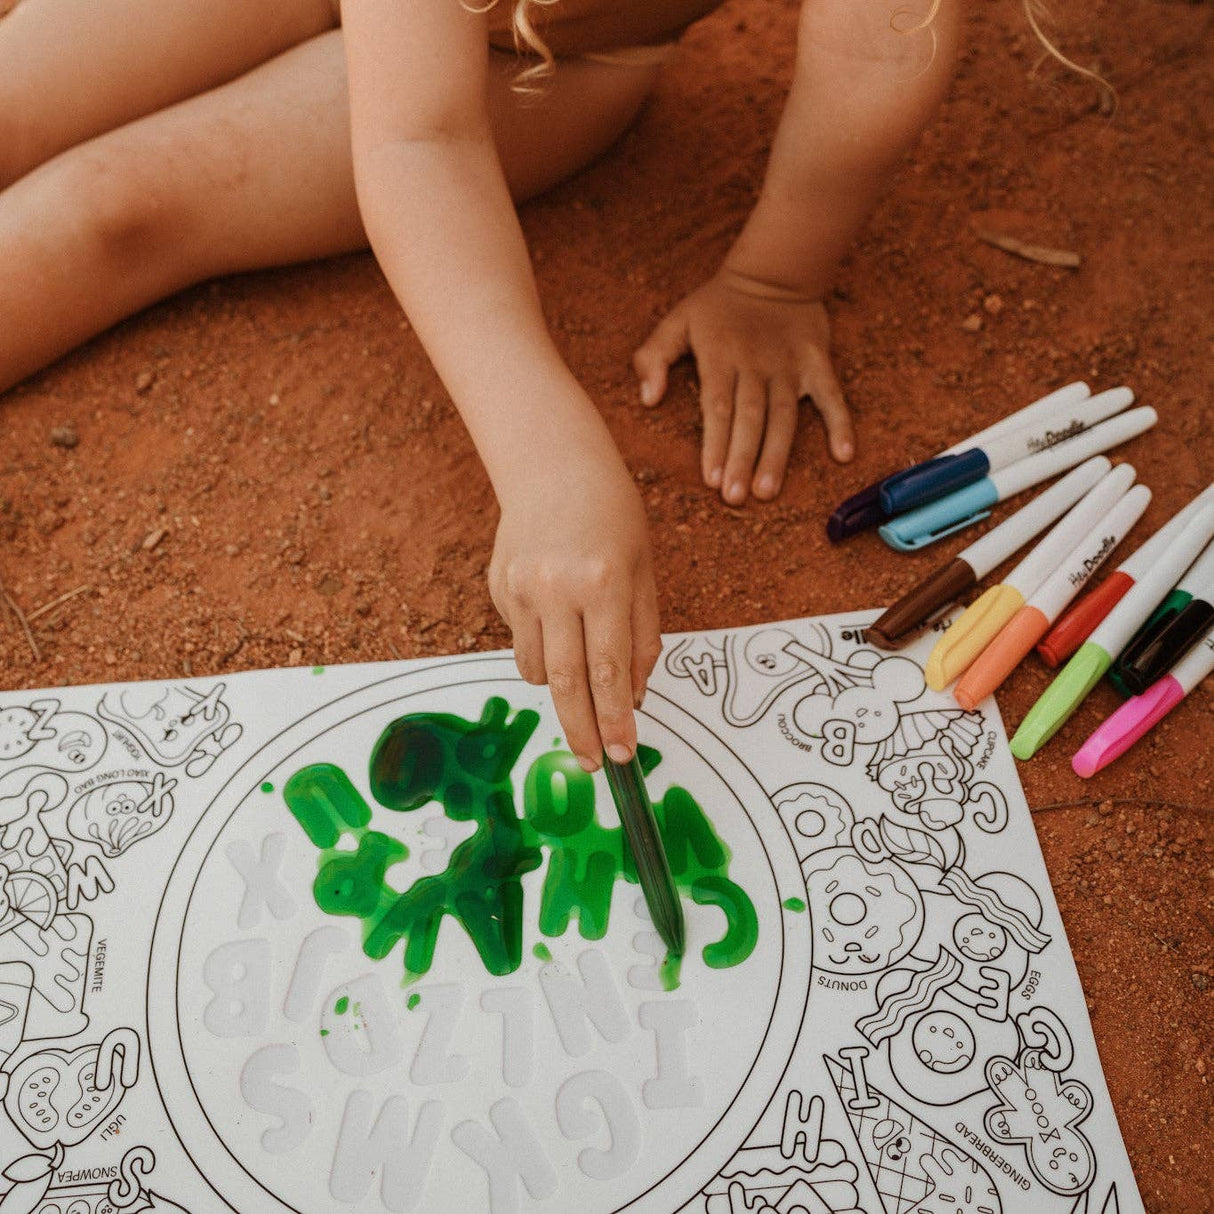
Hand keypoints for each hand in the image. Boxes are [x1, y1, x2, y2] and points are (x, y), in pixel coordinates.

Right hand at [488, 442, 661, 771]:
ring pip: (536, 669)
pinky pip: (521, 640)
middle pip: (566, 683)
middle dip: (581, 731)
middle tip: (593, 763)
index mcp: (603, 581)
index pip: (609, 669)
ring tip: (580, 667)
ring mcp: (520, 589)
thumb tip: (633, 697)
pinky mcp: (498, 588)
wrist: (552, 465)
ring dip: (561, 686)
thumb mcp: (644, 571)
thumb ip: (641, 637)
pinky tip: (556, 615)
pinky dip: (543, 647)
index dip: (615, 718)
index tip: (622, 754)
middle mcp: (557, 588)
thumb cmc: (612, 516)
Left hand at [633, 269, 854, 503]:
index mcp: (720, 356)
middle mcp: (756, 365)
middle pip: (749, 418)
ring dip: (777, 455)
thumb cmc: (717, 308)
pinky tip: (844, 453)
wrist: (773, 274)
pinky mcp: (817, 363)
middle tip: (735, 497)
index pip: (717, 407)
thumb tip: (647, 398)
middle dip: (742, 458)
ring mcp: (790, 366)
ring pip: (784, 416)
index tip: (710, 479)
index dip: (714, 443)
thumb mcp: (677, 321)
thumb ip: (653, 357)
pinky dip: (841, 422)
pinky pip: (832, 395)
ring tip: (768, 490)